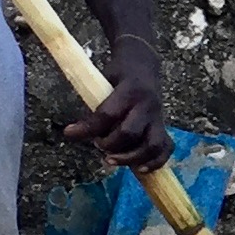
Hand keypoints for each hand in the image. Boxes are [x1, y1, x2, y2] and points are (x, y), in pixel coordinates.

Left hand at [65, 45, 169, 167]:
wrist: (144, 65)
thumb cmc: (118, 75)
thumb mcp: (102, 81)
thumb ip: (94, 106)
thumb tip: (74, 133)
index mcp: (130, 91)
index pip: (107, 115)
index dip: (87, 128)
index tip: (69, 133)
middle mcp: (147, 105)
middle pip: (129, 133)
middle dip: (109, 145)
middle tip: (98, 144)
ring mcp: (158, 117)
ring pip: (151, 145)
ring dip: (130, 158)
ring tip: (112, 160)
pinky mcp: (164, 126)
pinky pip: (166, 148)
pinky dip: (155, 162)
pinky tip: (139, 169)